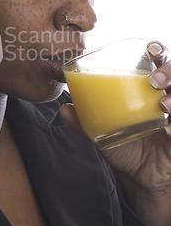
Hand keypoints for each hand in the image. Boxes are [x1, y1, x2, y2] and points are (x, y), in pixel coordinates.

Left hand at [61, 41, 170, 225]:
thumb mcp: (101, 133)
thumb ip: (83, 121)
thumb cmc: (125, 148)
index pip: (157, 60)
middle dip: (168, 68)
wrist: (140, 178)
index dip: (156, 49)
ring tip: (160, 99)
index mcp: (146, 89)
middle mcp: (165, 96)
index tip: (148, 48)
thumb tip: (64, 108)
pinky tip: (167, 116)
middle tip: (153, 79)